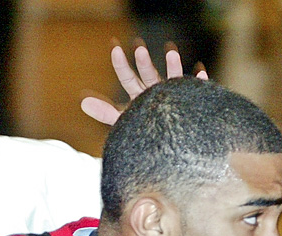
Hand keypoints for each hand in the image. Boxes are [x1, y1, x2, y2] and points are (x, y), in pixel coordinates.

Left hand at [81, 45, 208, 125]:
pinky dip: (198, 82)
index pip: (126, 76)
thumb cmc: (145, 128)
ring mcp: (174, 93)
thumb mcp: (123, 121)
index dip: (120, 64)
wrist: (168, 142)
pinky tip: (199, 72)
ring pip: (173, 77)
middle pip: (148, 74)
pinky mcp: (190, 101)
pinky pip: (195, 90)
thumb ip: (105, 112)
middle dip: (143, 61)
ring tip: (170, 51)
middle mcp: (156, 89)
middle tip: (138, 46)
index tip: (114, 49)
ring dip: (172, 65)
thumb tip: (82, 102)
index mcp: (139, 92)